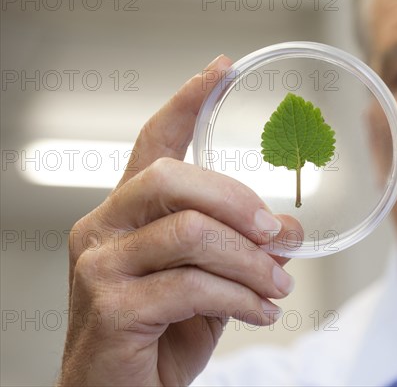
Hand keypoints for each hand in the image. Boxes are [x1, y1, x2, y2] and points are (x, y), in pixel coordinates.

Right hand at [59, 55, 301, 385]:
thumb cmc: (158, 335)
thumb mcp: (209, 285)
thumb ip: (240, 252)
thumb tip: (288, 228)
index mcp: (126, 214)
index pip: (154, 142)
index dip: (187, 102)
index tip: (220, 69)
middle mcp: (102, 229)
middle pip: (172, 180)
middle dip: (238, 201)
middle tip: (277, 232)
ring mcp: (100, 267)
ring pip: (192, 235)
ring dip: (252, 263)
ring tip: (279, 286)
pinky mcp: (110, 308)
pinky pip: (192, 287)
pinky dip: (241, 299)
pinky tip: (261, 312)